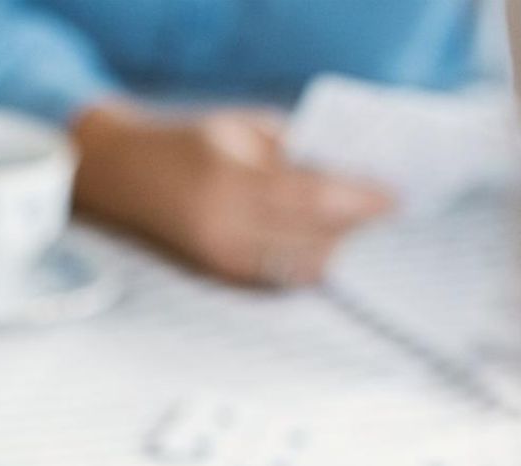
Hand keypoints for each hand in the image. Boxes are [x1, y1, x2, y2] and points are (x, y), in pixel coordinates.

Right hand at [72, 103, 392, 286]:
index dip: (357, 200)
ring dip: (340, 256)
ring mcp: (219, 260)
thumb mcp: (243, 131)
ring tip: (373, 244)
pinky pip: (277, 279)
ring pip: (297, 267)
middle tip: (395, 224)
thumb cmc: (189, 144)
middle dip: (357, 233)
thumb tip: (350, 176)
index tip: (395, 198)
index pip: (310, 196)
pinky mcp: (219, 277)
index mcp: (227, 181)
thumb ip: (292, 154)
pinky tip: (336, 259)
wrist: (125, 178)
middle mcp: (222, 229)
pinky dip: (311, 269)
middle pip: (309, 238)